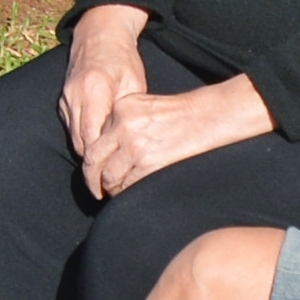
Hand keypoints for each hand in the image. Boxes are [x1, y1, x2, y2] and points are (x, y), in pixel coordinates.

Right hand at [57, 3, 151, 165]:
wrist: (98, 36)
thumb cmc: (122, 60)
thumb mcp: (134, 85)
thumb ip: (126, 114)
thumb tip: (128, 145)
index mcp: (94, 90)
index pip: (94, 136)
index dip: (103, 160)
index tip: (115, 177)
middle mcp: (75, 96)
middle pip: (81, 142)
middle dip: (94, 165)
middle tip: (109, 185)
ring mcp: (65, 99)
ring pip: (74, 138)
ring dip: (88, 155)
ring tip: (103, 174)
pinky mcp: (62, 101)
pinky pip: (71, 129)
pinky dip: (83, 141)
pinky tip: (97, 152)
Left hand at [73, 62, 266, 203]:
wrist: (207, 117)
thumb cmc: (179, 114)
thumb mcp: (143, 106)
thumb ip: (121, 122)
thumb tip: (106, 148)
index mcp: (120, 108)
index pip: (95, 139)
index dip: (93, 158)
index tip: (94, 169)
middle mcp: (123, 125)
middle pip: (94, 158)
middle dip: (92, 177)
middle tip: (96, 188)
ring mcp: (134, 145)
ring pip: (108, 176)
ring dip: (110, 187)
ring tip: (115, 192)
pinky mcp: (148, 163)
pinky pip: (127, 185)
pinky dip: (125, 192)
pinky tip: (130, 193)